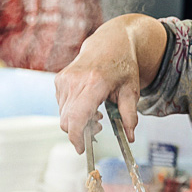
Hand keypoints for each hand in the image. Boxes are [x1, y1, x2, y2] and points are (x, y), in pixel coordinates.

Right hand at [55, 14, 166, 150]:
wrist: (110, 42)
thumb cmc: (123, 65)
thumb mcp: (132, 90)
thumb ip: (130, 115)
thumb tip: (130, 137)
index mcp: (94, 83)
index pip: (77, 117)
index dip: (77, 137)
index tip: (82, 149)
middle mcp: (75, 81)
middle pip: (67, 120)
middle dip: (80, 132)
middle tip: (99, 128)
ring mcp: (64, 79)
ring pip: (63, 115)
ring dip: (78, 121)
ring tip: (97, 113)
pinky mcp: (59, 79)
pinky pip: (62, 105)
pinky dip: (73, 111)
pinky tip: (88, 103)